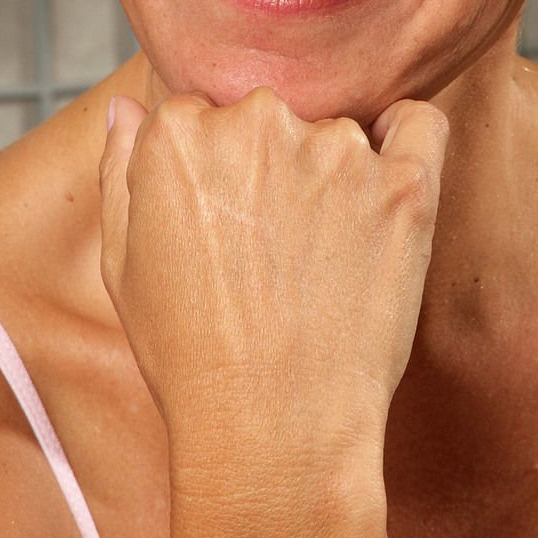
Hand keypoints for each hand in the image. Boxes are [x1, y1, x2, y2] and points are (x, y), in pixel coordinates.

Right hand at [99, 87, 447, 452]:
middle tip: (271, 245)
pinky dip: (405, 143)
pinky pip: (417, 124)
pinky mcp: (404, 184)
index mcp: (179, 134)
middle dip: (267, 166)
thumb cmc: (191, 357)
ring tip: (321, 257)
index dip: (211, 172)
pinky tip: (387, 193)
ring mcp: (337, 150)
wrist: (273, 431)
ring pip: (335, 129)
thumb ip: (121, 167)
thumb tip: (128, 107)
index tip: (222, 224)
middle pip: (268, 115)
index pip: (201, 113)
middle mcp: (258, 123)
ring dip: (330, 172)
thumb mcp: (121, 264)